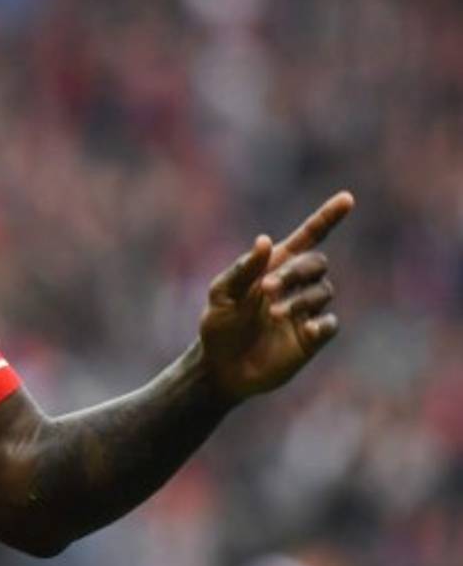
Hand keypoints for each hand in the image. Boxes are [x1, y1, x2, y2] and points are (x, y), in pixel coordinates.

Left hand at [198, 191, 354, 402]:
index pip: (308, 237)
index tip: (347, 198)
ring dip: (299, 299)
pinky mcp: (312, 337)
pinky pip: (330, 323)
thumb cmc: (219, 325)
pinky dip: (320, 323)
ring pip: (324, 292)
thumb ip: (243, 269)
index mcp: (273, 266)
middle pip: (317, 263)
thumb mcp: (221, 294)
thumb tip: (265, 240)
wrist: (221, 367)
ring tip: (272, 314)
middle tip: (266, 289)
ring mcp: (305, 311)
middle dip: (295, 272)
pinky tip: (303, 329)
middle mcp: (295, 285)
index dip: (328, 217)